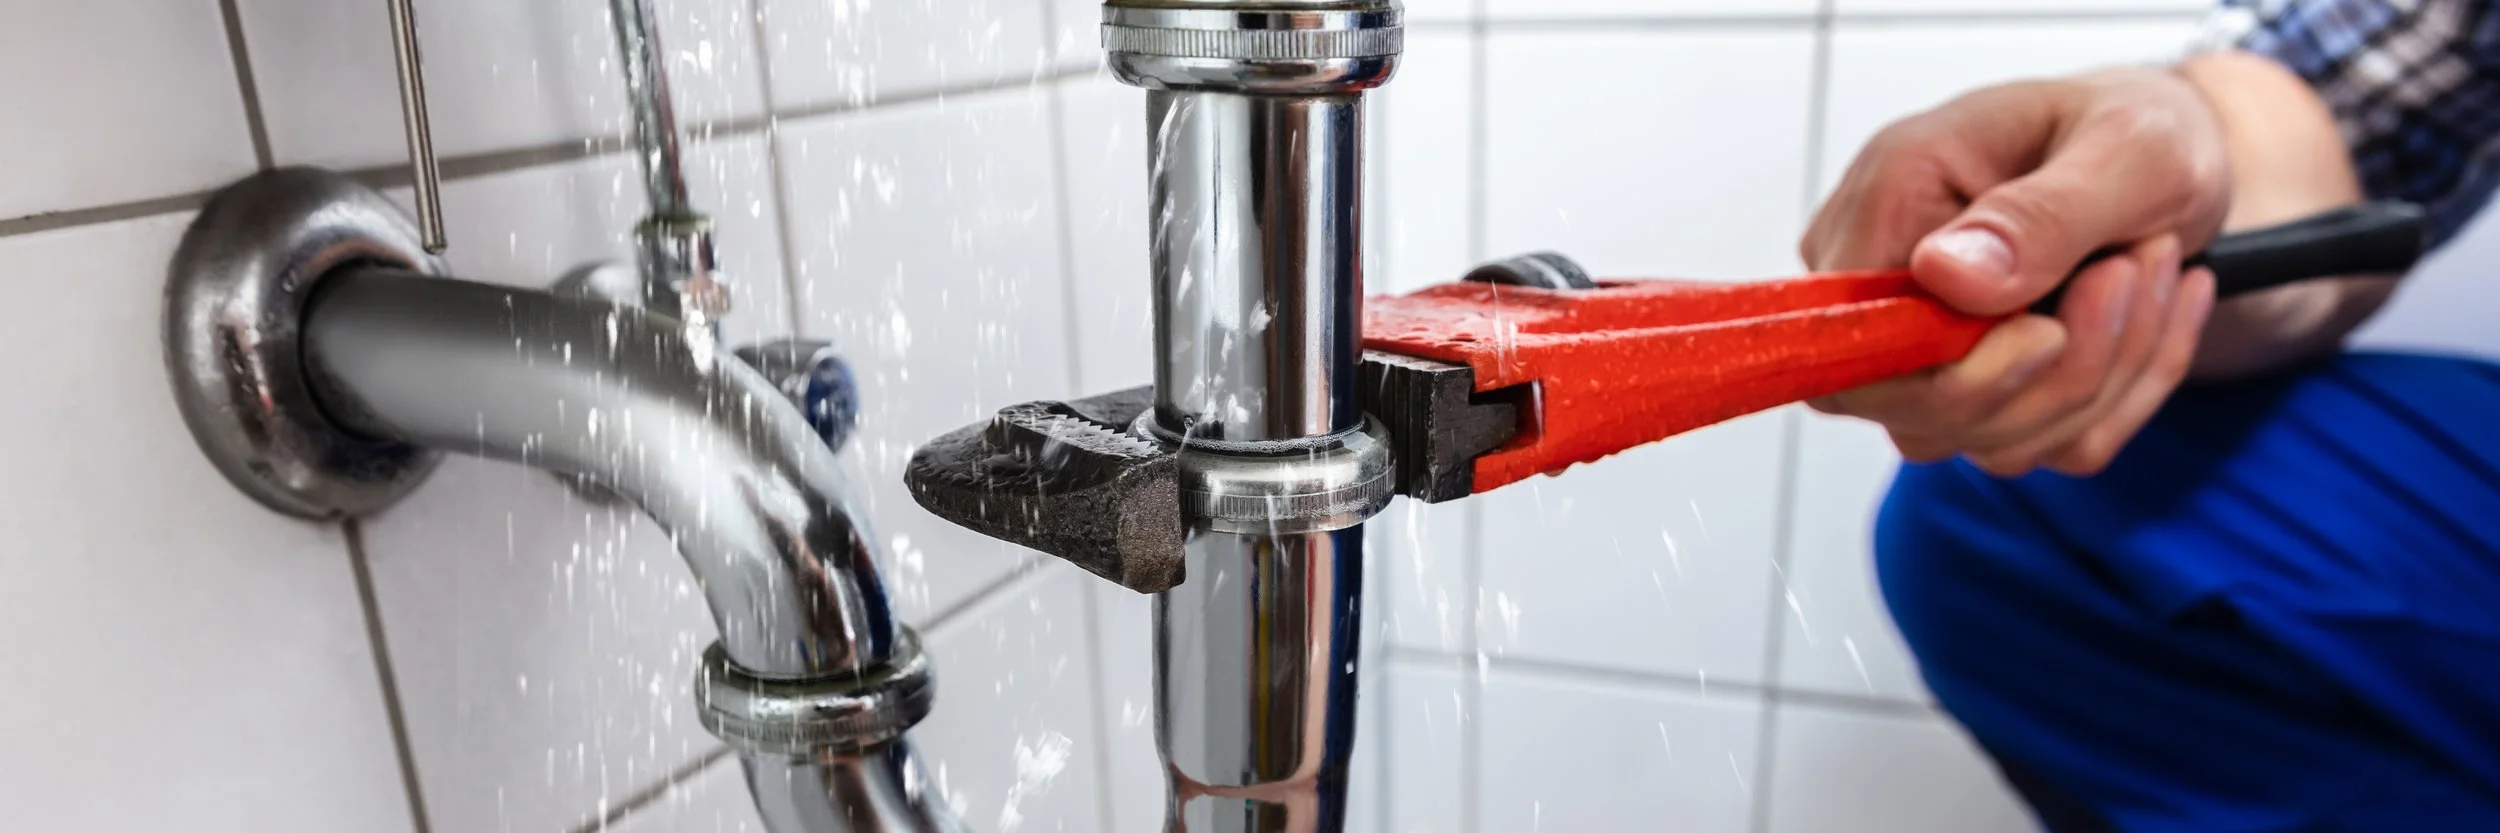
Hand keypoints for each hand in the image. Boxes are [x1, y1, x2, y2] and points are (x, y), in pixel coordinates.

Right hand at [1800, 67, 2229, 476]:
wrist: (2176, 159)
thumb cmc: (2142, 130)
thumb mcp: (2130, 147)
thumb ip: (2038, 214)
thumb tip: (1942, 275)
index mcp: (1888, 199)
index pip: (1850, 342)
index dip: (1947, 371)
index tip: (2051, 328)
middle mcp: (1883, 282)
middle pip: (1918, 412)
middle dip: (2059, 372)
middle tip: (2141, 267)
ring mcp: (1921, 346)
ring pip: (1988, 440)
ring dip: (2105, 375)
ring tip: (2155, 269)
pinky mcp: (1975, 388)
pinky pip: (2041, 445)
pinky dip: (2123, 394)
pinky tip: (2153, 311)